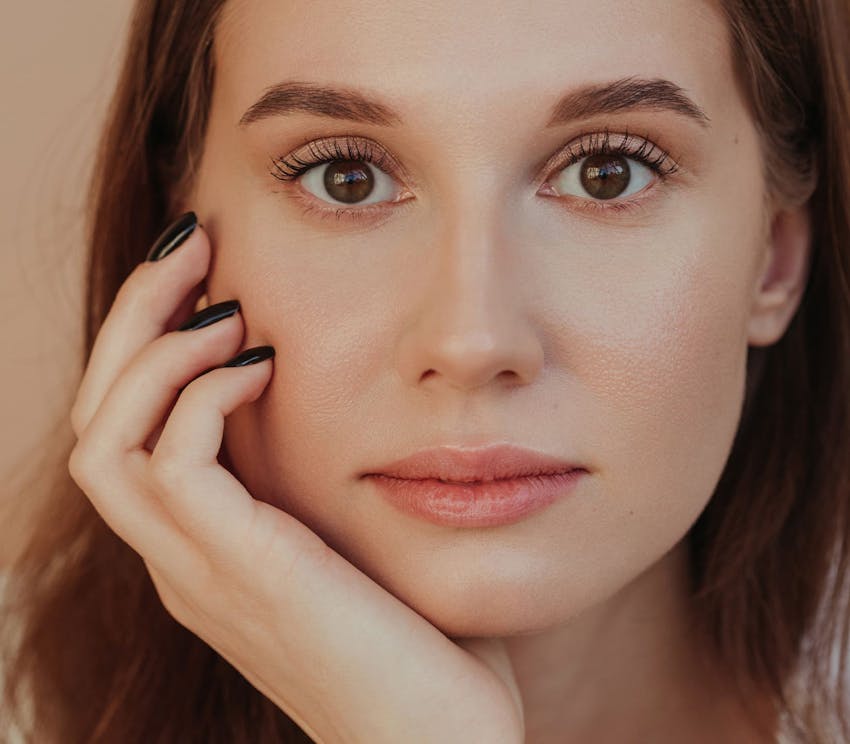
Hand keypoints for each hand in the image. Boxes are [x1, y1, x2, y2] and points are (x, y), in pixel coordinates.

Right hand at [68, 216, 524, 743]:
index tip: (208, 273)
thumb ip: (321, 477)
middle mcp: (181, 558)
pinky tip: (262, 363)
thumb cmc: (416, 638)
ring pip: (106, 439)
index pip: (131, 429)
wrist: (438, 743)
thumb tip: (332, 392)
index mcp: (207, 547)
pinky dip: (200, 397)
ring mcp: (198, 572)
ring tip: (222, 302)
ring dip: (155, 350)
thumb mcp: (356, 538)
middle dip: (136, 321)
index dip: (154, 343)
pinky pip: (171, 466)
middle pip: (96, 420)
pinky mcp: (236, 575)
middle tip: (190, 245)